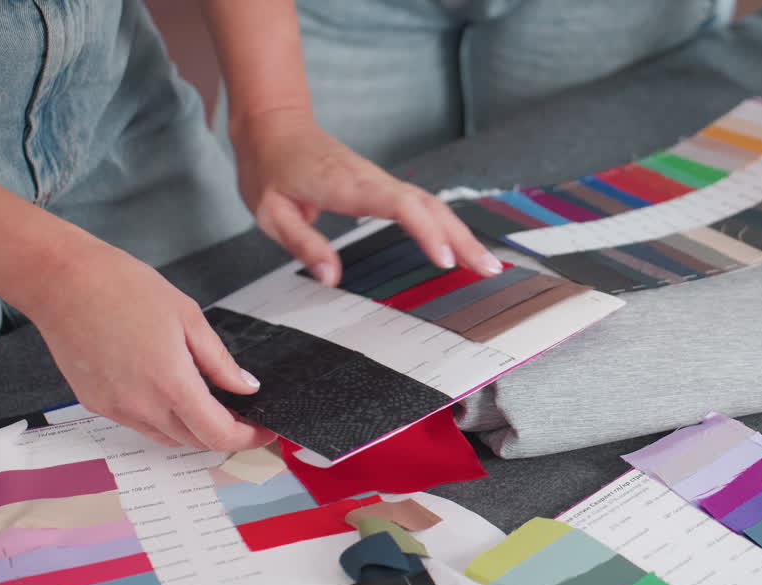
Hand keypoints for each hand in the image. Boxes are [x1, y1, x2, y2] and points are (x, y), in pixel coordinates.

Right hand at [27, 241, 275, 450]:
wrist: (63, 281)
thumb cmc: (124, 288)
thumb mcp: (189, 318)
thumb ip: (220, 361)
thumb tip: (246, 388)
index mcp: (171, 383)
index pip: (218, 434)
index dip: (248, 439)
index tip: (264, 430)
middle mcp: (141, 405)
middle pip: (195, 442)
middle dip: (224, 434)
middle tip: (242, 414)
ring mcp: (115, 408)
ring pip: (167, 437)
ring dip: (193, 429)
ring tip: (208, 403)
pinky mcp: (96, 404)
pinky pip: (139, 424)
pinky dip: (163, 418)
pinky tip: (168, 392)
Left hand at [231, 108, 501, 286]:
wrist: (274, 127)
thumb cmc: (271, 169)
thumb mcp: (271, 213)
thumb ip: (303, 244)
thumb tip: (332, 278)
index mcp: (347, 185)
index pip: (399, 206)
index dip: (426, 232)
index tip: (446, 260)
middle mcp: (373, 181)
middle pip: (429, 207)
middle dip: (463, 238)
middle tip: (490, 269)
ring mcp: (382, 182)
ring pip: (432, 206)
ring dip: (463, 234)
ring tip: (488, 264)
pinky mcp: (384, 188)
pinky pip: (423, 206)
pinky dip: (447, 226)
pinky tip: (462, 246)